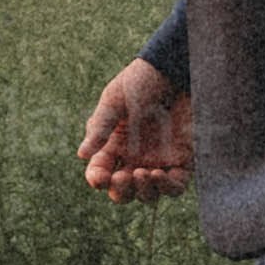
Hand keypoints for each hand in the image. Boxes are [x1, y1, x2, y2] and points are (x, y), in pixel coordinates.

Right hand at [81, 58, 193, 201]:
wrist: (176, 69)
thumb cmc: (142, 81)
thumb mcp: (115, 100)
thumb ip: (101, 127)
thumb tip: (81, 155)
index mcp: (114, 144)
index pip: (100, 171)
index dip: (97, 179)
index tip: (100, 178)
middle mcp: (135, 157)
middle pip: (123, 191)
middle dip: (121, 191)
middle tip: (124, 177)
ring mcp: (158, 161)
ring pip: (148, 194)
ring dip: (143, 192)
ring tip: (144, 173)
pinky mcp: (183, 160)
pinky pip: (175, 186)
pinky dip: (167, 188)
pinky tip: (160, 174)